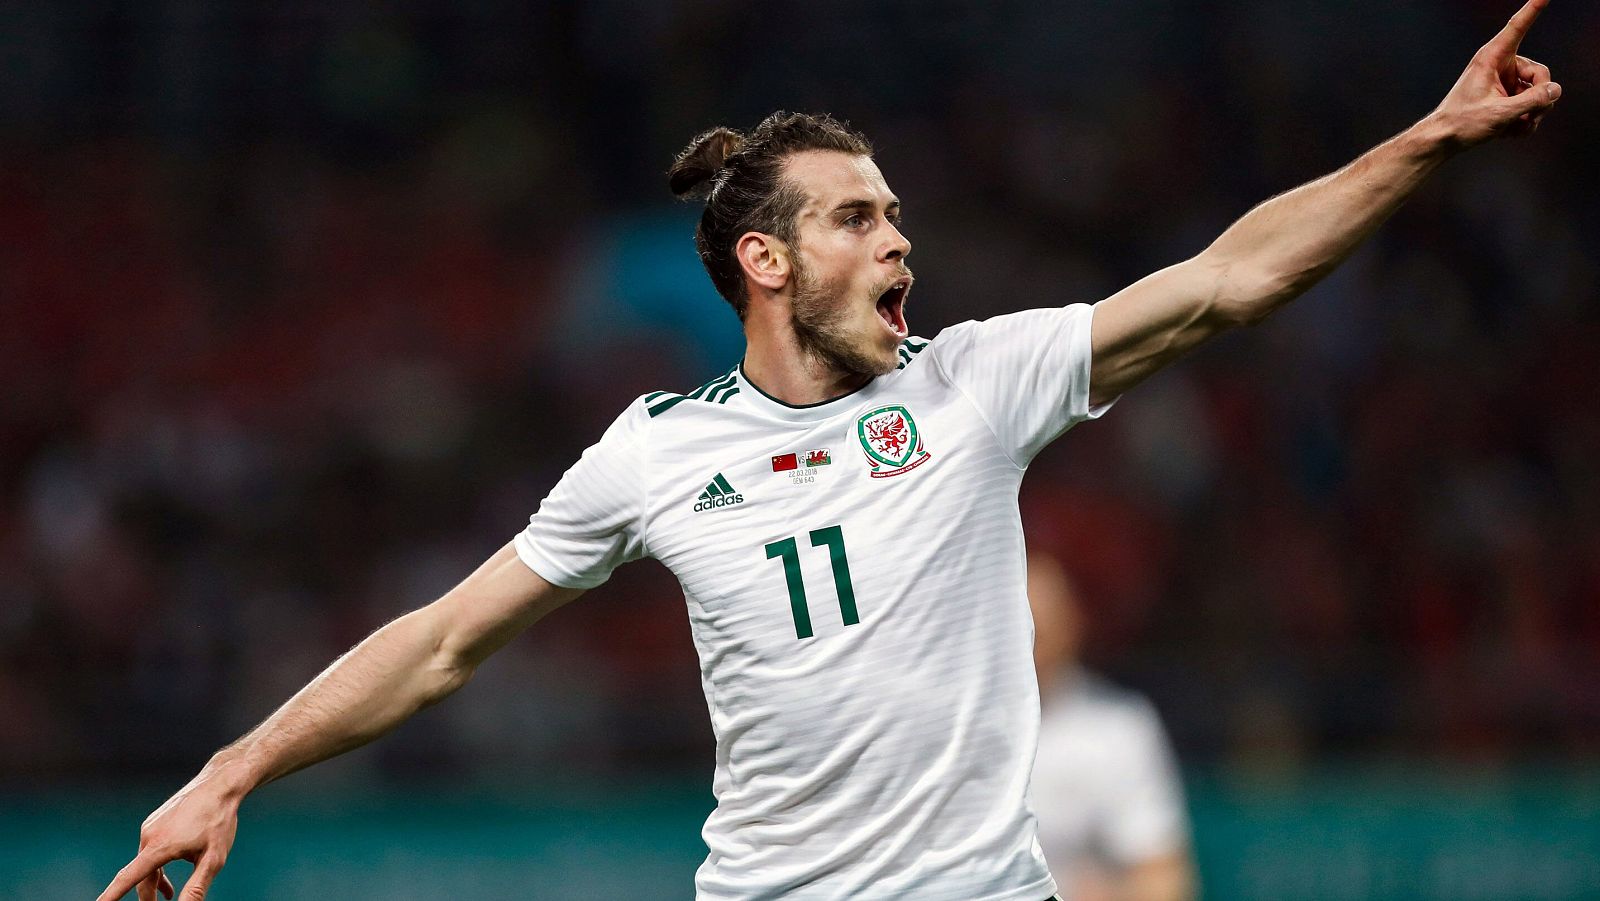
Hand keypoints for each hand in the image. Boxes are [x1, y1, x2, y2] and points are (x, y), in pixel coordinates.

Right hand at [97, 771, 241, 900]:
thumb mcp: (213, 859)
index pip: (128, 878)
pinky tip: (169, 871)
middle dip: (147, 896)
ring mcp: (151, 827)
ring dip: (155, 880)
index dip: (110, 896)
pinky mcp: (156, 821)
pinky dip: (158, 864)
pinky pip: (152, 848)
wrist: (221, 783)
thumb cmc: (219, 821)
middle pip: (142, 876)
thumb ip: (196, 888)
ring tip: (167, 895)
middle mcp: (149, 835)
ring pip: (147, 862)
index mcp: (159, 847)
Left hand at [1430, 0, 1560, 146]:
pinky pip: (1529, 104)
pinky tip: (1511, 131)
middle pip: (1540, 73)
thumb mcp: (1501, 113)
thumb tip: (1555, 90)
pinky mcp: (1506, 95)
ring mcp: (1504, 81)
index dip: (1533, 9)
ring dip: (1532, 114)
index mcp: (1492, 57)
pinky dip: (1524, 120)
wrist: (1444, 140)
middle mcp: (1500, 65)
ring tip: (1515, 128)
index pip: (1517, 27)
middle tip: (1531, 118)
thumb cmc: (1462, 123)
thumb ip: (1533, 100)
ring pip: (1537, 92)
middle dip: (1540, 98)